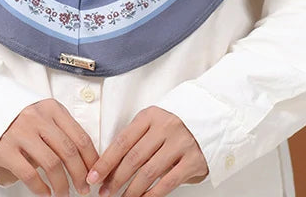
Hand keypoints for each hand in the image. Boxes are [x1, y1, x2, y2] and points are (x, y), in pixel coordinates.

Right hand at [0, 98, 98, 196]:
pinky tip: (46, 194)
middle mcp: (37, 118)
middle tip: (84, 189)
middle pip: (68, 151)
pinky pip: (30, 174)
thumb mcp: (44, 119)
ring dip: (62, 185)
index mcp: (52, 109)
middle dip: (80, 174)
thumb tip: (87, 163)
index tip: (95, 174)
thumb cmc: (23, 123)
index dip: (91, 159)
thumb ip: (62, 133)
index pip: (80, 136)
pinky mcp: (5, 149)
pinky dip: (41, 189)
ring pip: (52, 164)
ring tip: (64, 193)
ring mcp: (20, 132)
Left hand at [86, 106, 207, 196]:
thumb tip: (110, 166)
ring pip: (149, 172)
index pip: (122, 140)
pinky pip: (168, 182)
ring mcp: (180, 143)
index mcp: (150, 116)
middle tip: (104, 192)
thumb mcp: (154, 124)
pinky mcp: (193, 160)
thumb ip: (137, 139)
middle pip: (133, 157)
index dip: (106, 160)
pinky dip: (152, 194)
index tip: (94, 175)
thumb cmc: (175, 125)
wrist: (210, 120)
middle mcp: (165, 127)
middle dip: (115, 178)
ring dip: (131, 190)